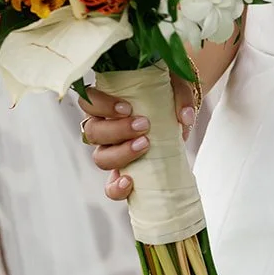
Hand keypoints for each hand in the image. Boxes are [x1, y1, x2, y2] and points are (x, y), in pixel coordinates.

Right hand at [78, 77, 199, 201]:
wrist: (178, 119)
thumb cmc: (169, 97)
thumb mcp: (176, 87)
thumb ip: (181, 96)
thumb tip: (185, 116)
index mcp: (107, 104)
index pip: (89, 102)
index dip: (102, 105)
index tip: (127, 108)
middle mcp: (103, 128)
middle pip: (92, 131)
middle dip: (117, 129)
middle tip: (144, 125)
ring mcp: (111, 152)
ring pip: (100, 157)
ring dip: (120, 153)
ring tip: (145, 145)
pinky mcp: (123, 172)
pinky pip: (110, 186)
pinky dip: (116, 187)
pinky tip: (129, 181)